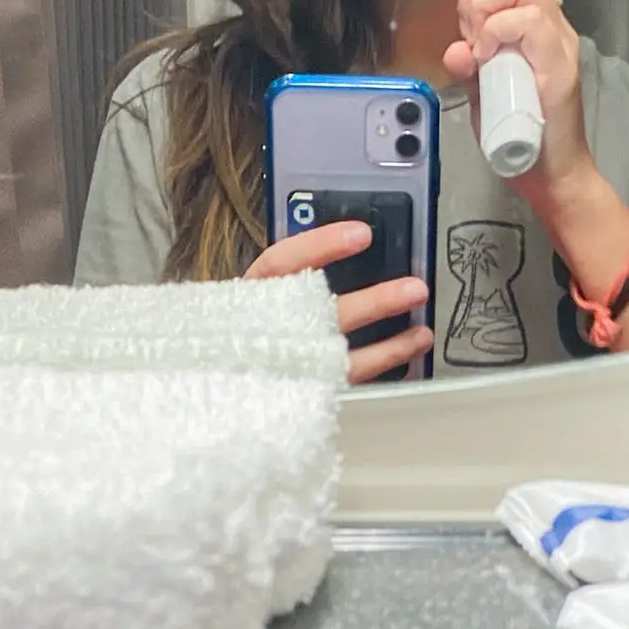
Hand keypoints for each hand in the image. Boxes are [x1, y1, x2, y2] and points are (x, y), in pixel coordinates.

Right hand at [245, 219, 432, 383]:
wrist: (206, 393)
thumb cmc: (234, 332)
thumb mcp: (244, 299)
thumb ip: (282, 275)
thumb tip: (344, 239)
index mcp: (244, 300)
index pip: (280, 265)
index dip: (320, 247)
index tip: (361, 234)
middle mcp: (262, 332)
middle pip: (321, 318)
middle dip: (373, 304)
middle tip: (413, 289)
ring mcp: (283, 366)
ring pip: (340, 357)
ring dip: (389, 344)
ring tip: (423, 331)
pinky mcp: (300, 391)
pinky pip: (346, 379)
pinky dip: (382, 362)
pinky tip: (410, 348)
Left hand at [445, 0, 588, 192]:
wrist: (551, 173)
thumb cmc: (520, 132)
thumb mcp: (483, 89)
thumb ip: (470, 64)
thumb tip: (454, 49)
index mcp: (536, 21)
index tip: (468, 13)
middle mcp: (554, 23)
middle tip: (470, 32)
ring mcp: (558, 41)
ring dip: (486, 6)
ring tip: (480, 44)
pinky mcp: (559, 65)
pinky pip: (530, 20)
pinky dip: (499, 30)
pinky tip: (488, 56)